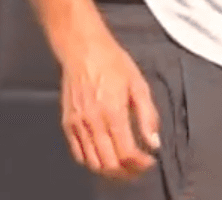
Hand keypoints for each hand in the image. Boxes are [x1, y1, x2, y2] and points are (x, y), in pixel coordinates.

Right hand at [59, 27, 160, 180]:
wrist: (82, 49)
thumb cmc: (111, 62)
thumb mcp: (138, 84)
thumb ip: (148, 116)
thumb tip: (154, 141)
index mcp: (113, 112)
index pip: (128, 153)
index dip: (141, 164)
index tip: (149, 161)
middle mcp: (94, 122)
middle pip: (110, 164)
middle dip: (128, 172)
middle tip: (138, 167)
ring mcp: (78, 124)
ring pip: (94, 163)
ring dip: (111, 171)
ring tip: (123, 166)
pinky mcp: (67, 123)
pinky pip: (78, 154)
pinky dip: (92, 162)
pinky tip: (104, 157)